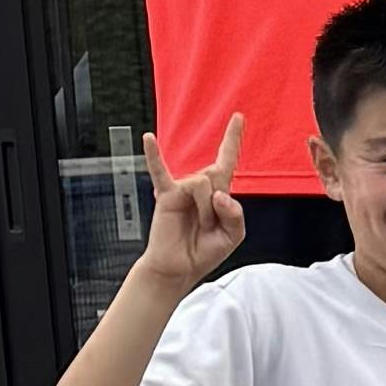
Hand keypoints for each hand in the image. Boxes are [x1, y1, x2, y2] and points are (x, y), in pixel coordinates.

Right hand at [137, 116, 248, 286]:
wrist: (179, 268)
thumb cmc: (204, 250)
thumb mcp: (234, 235)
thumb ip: (235, 214)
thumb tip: (218, 195)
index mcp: (218, 192)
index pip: (227, 160)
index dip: (232, 139)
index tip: (238, 117)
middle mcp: (200, 185)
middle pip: (220, 177)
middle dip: (220, 207)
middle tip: (210, 228)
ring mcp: (182, 188)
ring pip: (203, 184)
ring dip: (206, 211)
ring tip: (198, 227)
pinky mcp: (166, 195)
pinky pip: (160, 171)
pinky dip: (154, 155)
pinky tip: (148, 138)